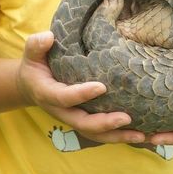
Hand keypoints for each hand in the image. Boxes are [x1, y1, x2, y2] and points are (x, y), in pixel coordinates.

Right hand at [16, 31, 146, 144]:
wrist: (31, 86)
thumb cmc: (36, 66)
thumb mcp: (32, 53)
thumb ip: (37, 45)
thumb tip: (49, 37)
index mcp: (48, 94)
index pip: (64, 98)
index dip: (81, 95)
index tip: (102, 87)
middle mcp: (61, 112)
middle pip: (82, 124)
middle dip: (104, 123)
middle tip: (126, 118)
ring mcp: (73, 119)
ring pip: (94, 134)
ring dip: (117, 136)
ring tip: (140, 134)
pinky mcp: (84, 122)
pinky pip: (102, 134)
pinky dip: (121, 137)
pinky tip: (141, 135)